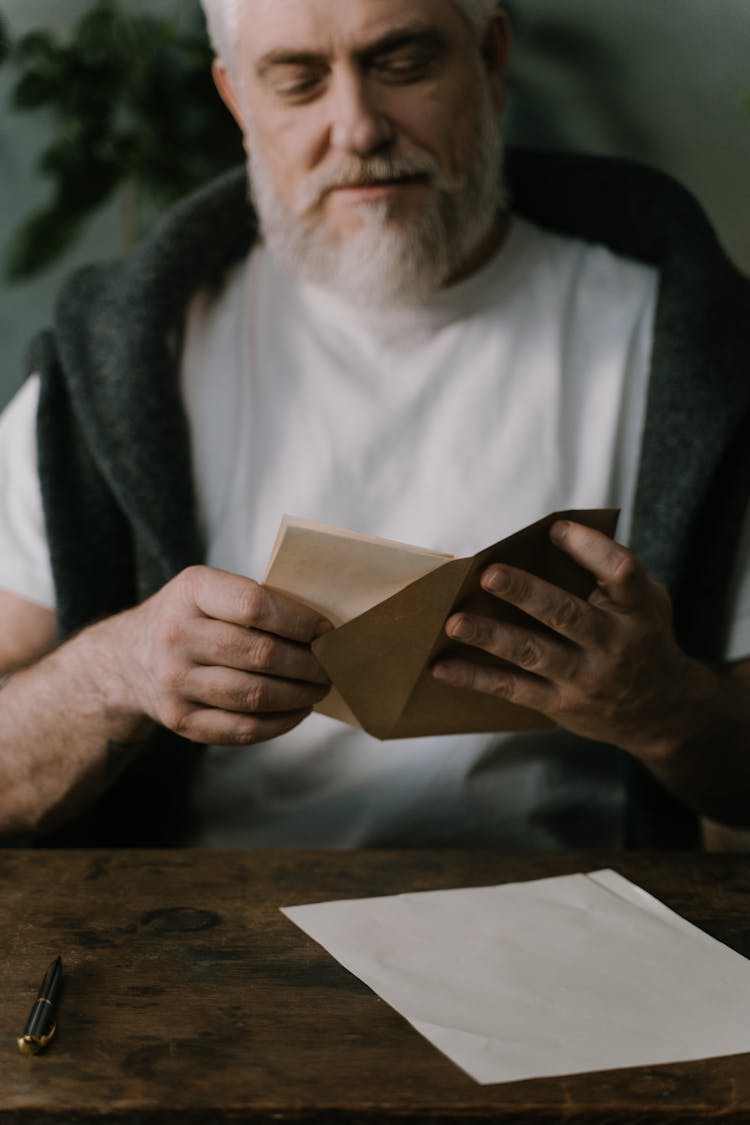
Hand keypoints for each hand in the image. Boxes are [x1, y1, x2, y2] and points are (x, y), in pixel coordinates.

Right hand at [117, 566, 331, 745]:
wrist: (129, 658)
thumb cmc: (190, 618)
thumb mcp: (210, 591)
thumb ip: (255, 602)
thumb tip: (322, 631)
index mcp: (191, 591)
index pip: (254, 605)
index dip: (299, 621)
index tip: (326, 631)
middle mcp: (175, 635)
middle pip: (259, 654)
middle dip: (308, 664)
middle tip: (332, 666)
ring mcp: (174, 681)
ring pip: (253, 695)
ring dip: (298, 695)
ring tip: (320, 689)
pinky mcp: (179, 720)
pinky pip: (241, 729)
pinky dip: (278, 723)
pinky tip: (297, 712)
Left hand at [432, 520, 705, 756]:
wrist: (666, 712)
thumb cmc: (643, 637)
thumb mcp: (647, 602)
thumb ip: (612, 575)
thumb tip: (553, 537)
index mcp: (637, 609)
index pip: (620, 572)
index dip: (590, 548)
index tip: (556, 529)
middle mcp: (614, 644)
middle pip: (567, 615)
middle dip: (526, 593)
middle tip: (488, 574)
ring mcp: (586, 678)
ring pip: (533, 654)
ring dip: (491, 636)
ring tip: (455, 622)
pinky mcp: (561, 705)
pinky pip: (514, 690)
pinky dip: (476, 678)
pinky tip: (442, 667)